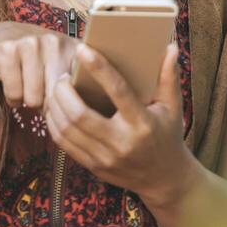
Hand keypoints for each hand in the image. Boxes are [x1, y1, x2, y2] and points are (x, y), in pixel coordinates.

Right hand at [0, 21, 82, 112]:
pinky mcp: (8, 50)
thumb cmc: (41, 64)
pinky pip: (13, 93)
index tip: (63, 103)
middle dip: (48, 106)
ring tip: (29, 90)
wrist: (8, 37)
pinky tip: (16, 86)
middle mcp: (56, 42)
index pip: (78, 91)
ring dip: (28, 102)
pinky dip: (13, 98)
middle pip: (55, 98)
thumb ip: (78, 88)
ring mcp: (31, 43)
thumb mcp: (65, 70)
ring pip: (33, 99)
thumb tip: (74, 117)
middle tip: (43, 96)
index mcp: (75, 48)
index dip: (68, 106)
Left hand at [44, 40, 193, 204]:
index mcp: (142, 123)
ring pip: (66, 129)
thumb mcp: (173, 107)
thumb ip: (169, 77)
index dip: (98, 68)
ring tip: (56, 89)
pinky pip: (64, 144)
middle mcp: (121, 143)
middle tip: (62, 75)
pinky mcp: (93, 167)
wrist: (164, 179)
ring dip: (54, 106)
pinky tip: (55, 109)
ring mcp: (105, 158)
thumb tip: (170, 47)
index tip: (82, 49)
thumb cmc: (167, 136)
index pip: (117, 91)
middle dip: (63, 91)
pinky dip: (54, 123)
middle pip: (79, 114)